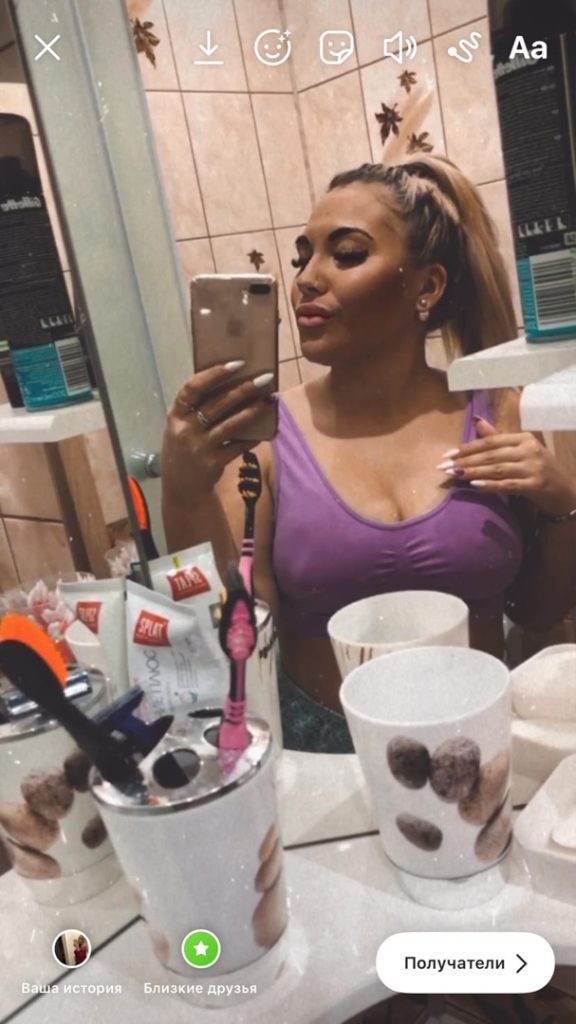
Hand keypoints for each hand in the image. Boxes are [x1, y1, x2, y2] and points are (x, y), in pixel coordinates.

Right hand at [162, 362, 274, 498]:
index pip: (192, 388)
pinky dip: (252, 437)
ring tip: (270, 400)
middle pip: (217, 404)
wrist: (181, 489)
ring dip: (253, 411)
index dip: (213, 374)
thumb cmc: (184, 449)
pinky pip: (238, 446)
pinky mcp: (213, 463)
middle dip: (243, 388)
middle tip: (265, 378)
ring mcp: (199, 447)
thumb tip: (230, 383)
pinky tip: (266, 429)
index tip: (237, 364)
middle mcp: (185, 430)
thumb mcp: (181, 427)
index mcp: (175, 415)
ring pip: (231, 424)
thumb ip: (196, 409)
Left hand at [440, 416, 575, 516]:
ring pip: (497, 468)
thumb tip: (476, 421)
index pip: (490, 441)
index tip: (448, 454)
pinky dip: (490, 485)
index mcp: (523, 438)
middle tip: (444, 467)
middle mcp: (528, 450)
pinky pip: (508, 485)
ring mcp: (533, 467)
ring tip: (454, 475)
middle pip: (491, 455)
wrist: (566, 492)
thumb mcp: (521, 451)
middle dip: (465, 461)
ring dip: (473, 472)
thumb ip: (498, 438)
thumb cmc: (540, 470)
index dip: (468, 448)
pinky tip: (475, 486)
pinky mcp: (535, 485)